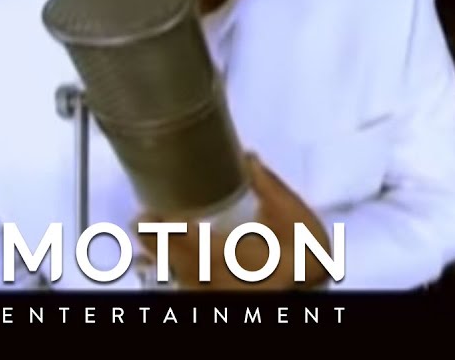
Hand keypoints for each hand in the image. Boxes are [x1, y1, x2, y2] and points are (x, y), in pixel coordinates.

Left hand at [135, 153, 330, 290]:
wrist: (315, 285)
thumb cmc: (306, 252)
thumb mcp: (293, 214)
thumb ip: (269, 186)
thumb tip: (249, 156)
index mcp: (231, 255)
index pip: (183, 240)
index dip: (160, 227)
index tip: (146, 212)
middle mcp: (218, 278)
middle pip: (173, 261)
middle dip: (152, 241)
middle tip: (139, 220)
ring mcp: (218, 292)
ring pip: (178, 278)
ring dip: (159, 259)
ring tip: (145, 241)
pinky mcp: (223, 297)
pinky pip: (188, 290)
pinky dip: (173, 276)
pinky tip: (162, 268)